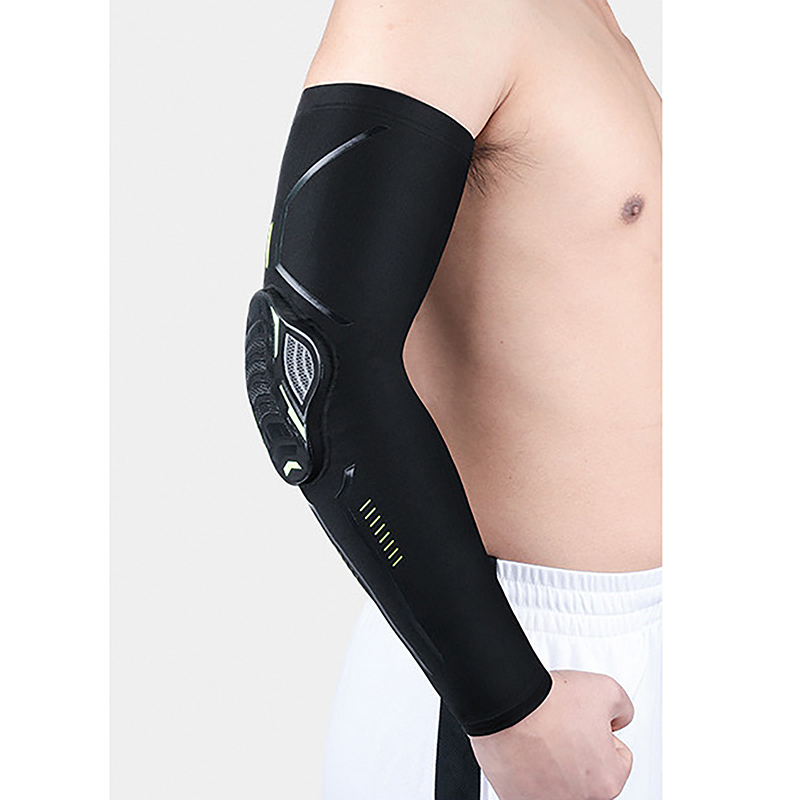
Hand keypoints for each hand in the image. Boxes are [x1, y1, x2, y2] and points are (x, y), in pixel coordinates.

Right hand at [469, 670, 633, 799]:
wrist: (508, 702)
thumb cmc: (550, 702)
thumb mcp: (607, 689)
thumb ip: (623, 709)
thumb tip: (619, 718)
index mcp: (608, 780)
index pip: (619, 759)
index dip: (602, 733)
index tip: (585, 722)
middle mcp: (580, 798)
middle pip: (588, 774)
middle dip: (578, 751)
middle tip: (562, 726)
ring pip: (558, 781)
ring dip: (553, 762)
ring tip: (541, 734)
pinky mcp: (516, 797)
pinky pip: (528, 784)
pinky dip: (526, 768)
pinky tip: (523, 747)